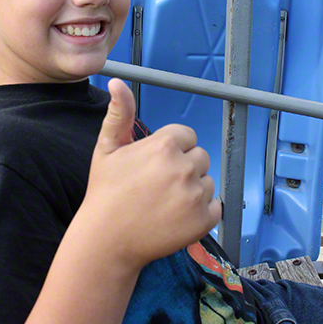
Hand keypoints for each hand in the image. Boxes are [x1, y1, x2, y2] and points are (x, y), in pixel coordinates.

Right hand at [84, 78, 220, 270]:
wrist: (107, 240)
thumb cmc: (106, 192)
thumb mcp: (107, 147)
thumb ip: (119, 113)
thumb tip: (116, 82)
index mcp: (164, 144)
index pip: (187, 136)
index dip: (172, 150)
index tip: (154, 166)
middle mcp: (184, 167)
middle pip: (200, 158)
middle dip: (184, 168)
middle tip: (158, 186)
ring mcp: (196, 195)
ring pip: (208, 182)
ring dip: (193, 190)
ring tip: (165, 203)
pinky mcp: (204, 221)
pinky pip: (216, 207)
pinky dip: (202, 212)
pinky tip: (177, 217)